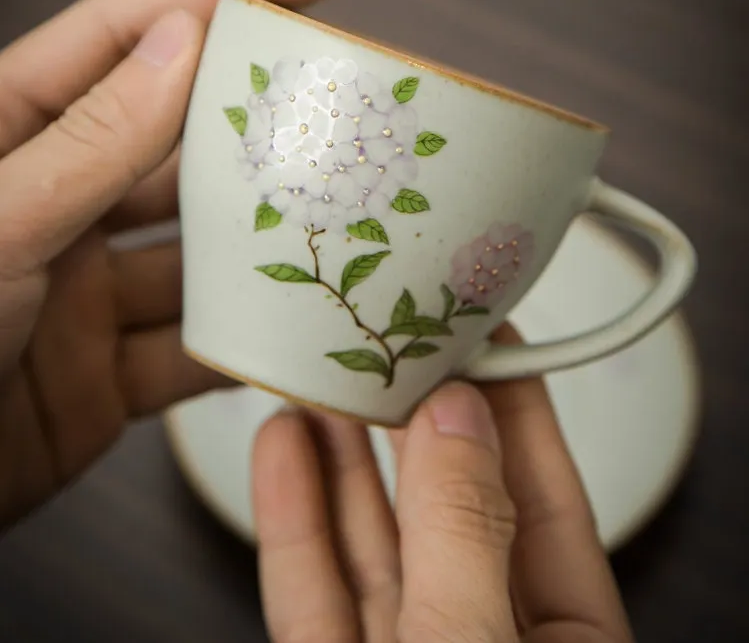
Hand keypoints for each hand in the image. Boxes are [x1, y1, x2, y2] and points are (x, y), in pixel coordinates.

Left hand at [0, 0, 340, 525]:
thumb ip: (90, 141)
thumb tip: (184, 38)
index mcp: (7, 136)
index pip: (125, 34)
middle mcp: (55, 202)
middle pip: (177, 141)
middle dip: (258, 120)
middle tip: (348, 96)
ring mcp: (83, 290)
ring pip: (196, 253)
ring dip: (262, 241)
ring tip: (348, 214)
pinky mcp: (104, 374)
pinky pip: (190, 350)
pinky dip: (241, 345)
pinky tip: (301, 328)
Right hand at [253, 328, 634, 642]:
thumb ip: (464, 534)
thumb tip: (456, 416)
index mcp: (564, 640)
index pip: (544, 495)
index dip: (512, 404)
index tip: (480, 331)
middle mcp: (484, 639)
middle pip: (448, 504)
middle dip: (414, 417)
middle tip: (386, 338)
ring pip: (374, 539)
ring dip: (342, 453)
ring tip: (321, 373)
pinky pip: (311, 586)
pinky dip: (293, 515)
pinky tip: (281, 448)